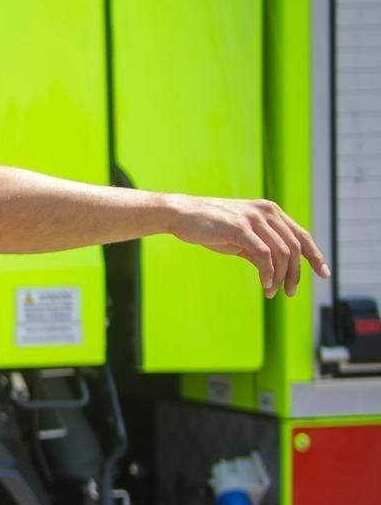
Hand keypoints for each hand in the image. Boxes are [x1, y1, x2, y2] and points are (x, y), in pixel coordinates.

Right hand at [169, 195, 328, 296]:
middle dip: (296, 273)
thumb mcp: (240, 237)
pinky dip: (269, 273)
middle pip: (294, 247)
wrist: (181, 214)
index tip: (323, 274)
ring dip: (281, 277)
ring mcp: (254, 219)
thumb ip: (259, 248)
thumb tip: (274, 271)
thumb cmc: (208, 226)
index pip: (301, 235)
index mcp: (270, 212)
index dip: (315, 256)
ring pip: (282, 253)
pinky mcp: (240, 228)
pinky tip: (266, 284)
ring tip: (274, 292)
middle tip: (290, 293)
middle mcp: (266, 212)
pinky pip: (264, 255)